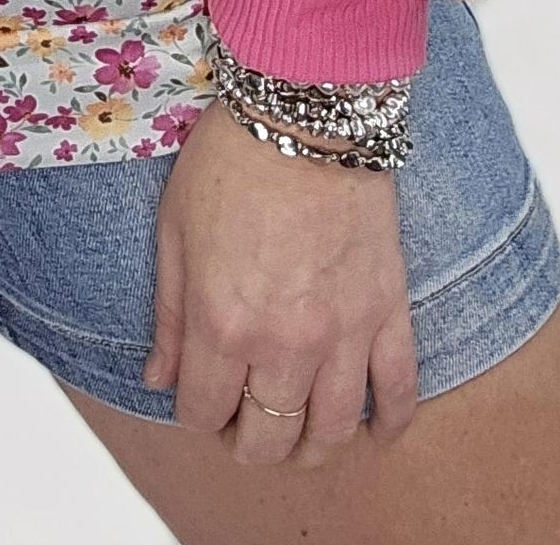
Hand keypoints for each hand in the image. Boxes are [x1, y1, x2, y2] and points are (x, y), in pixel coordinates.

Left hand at [141, 95, 420, 466]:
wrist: (304, 109)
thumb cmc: (231, 158)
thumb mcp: (173, 229)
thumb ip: (167, 315)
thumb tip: (159, 380)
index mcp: (221, 323)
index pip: (203, 412)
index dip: (196, 415)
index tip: (199, 400)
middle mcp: (283, 343)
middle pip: (268, 437)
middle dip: (248, 444)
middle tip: (244, 427)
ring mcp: (342, 332)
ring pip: (331, 431)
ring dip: (311, 449)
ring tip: (299, 441)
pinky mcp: (387, 311)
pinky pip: (400, 391)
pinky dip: (389, 424)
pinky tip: (374, 433)